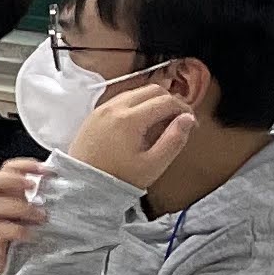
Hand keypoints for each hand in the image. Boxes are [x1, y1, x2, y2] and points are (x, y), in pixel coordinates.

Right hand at [0, 158, 49, 274]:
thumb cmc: (16, 240)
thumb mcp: (27, 217)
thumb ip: (38, 202)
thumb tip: (69, 189)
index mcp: (3, 196)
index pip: (6, 170)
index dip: (24, 165)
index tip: (48, 170)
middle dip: (13, 179)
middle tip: (34, 185)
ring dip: (20, 207)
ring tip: (41, 217)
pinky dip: (17, 230)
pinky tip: (31, 235)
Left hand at [68, 80, 200, 192]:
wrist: (82, 184)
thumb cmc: (118, 178)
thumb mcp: (153, 164)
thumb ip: (174, 140)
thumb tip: (188, 118)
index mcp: (129, 119)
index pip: (166, 101)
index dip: (185, 109)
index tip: (191, 124)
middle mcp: (114, 107)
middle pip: (152, 90)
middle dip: (170, 101)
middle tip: (178, 121)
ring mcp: (102, 108)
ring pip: (136, 91)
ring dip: (153, 101)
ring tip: (161, 124)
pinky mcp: (94, 114)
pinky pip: (121, 99)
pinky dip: (137, 104)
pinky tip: (141, 123)